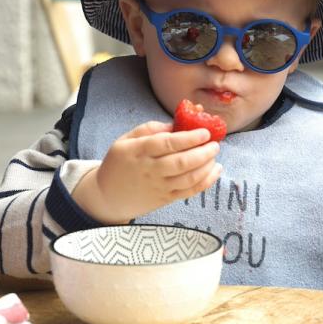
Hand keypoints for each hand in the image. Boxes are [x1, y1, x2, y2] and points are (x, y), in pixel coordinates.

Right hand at [74, 121, 221, 223]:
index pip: (167, 143)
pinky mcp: (165, 200)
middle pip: (181, 162)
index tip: (205, 132)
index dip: (189, 137)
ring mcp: (158, 187)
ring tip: (215, 154)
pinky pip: (189, 192)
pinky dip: (206, 182)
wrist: (107, 196)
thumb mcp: (125, 140)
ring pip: (188, 178)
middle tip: (215, 143)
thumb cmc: (119, 163)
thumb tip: (178, 123)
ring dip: (207, 166)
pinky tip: (215, 170)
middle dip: (203, 152)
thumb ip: (150, 129)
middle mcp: (149, 170)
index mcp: (138, 151)